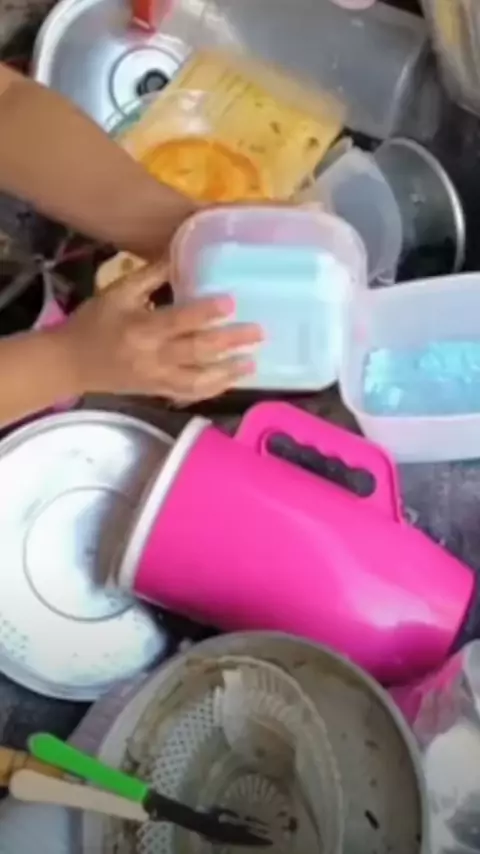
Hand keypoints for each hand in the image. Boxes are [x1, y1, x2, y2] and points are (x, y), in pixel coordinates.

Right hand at [59, 260, 262, 403]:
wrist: (71, 363)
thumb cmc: (94, 323)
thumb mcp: (117, 292)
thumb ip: (150, 275)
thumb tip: (181, 252)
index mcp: (141, 328)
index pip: (179, 320)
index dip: (206, 312)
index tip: (232, 301)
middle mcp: (153, 356)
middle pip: (197, 351)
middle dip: (230, 343)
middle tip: (258, 333)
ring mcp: (157, 379)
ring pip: (198, 380)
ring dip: (228, 373)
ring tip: (252, 363)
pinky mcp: (158, 392)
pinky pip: (189, 394)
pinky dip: (212, 389)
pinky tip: (232, 381)